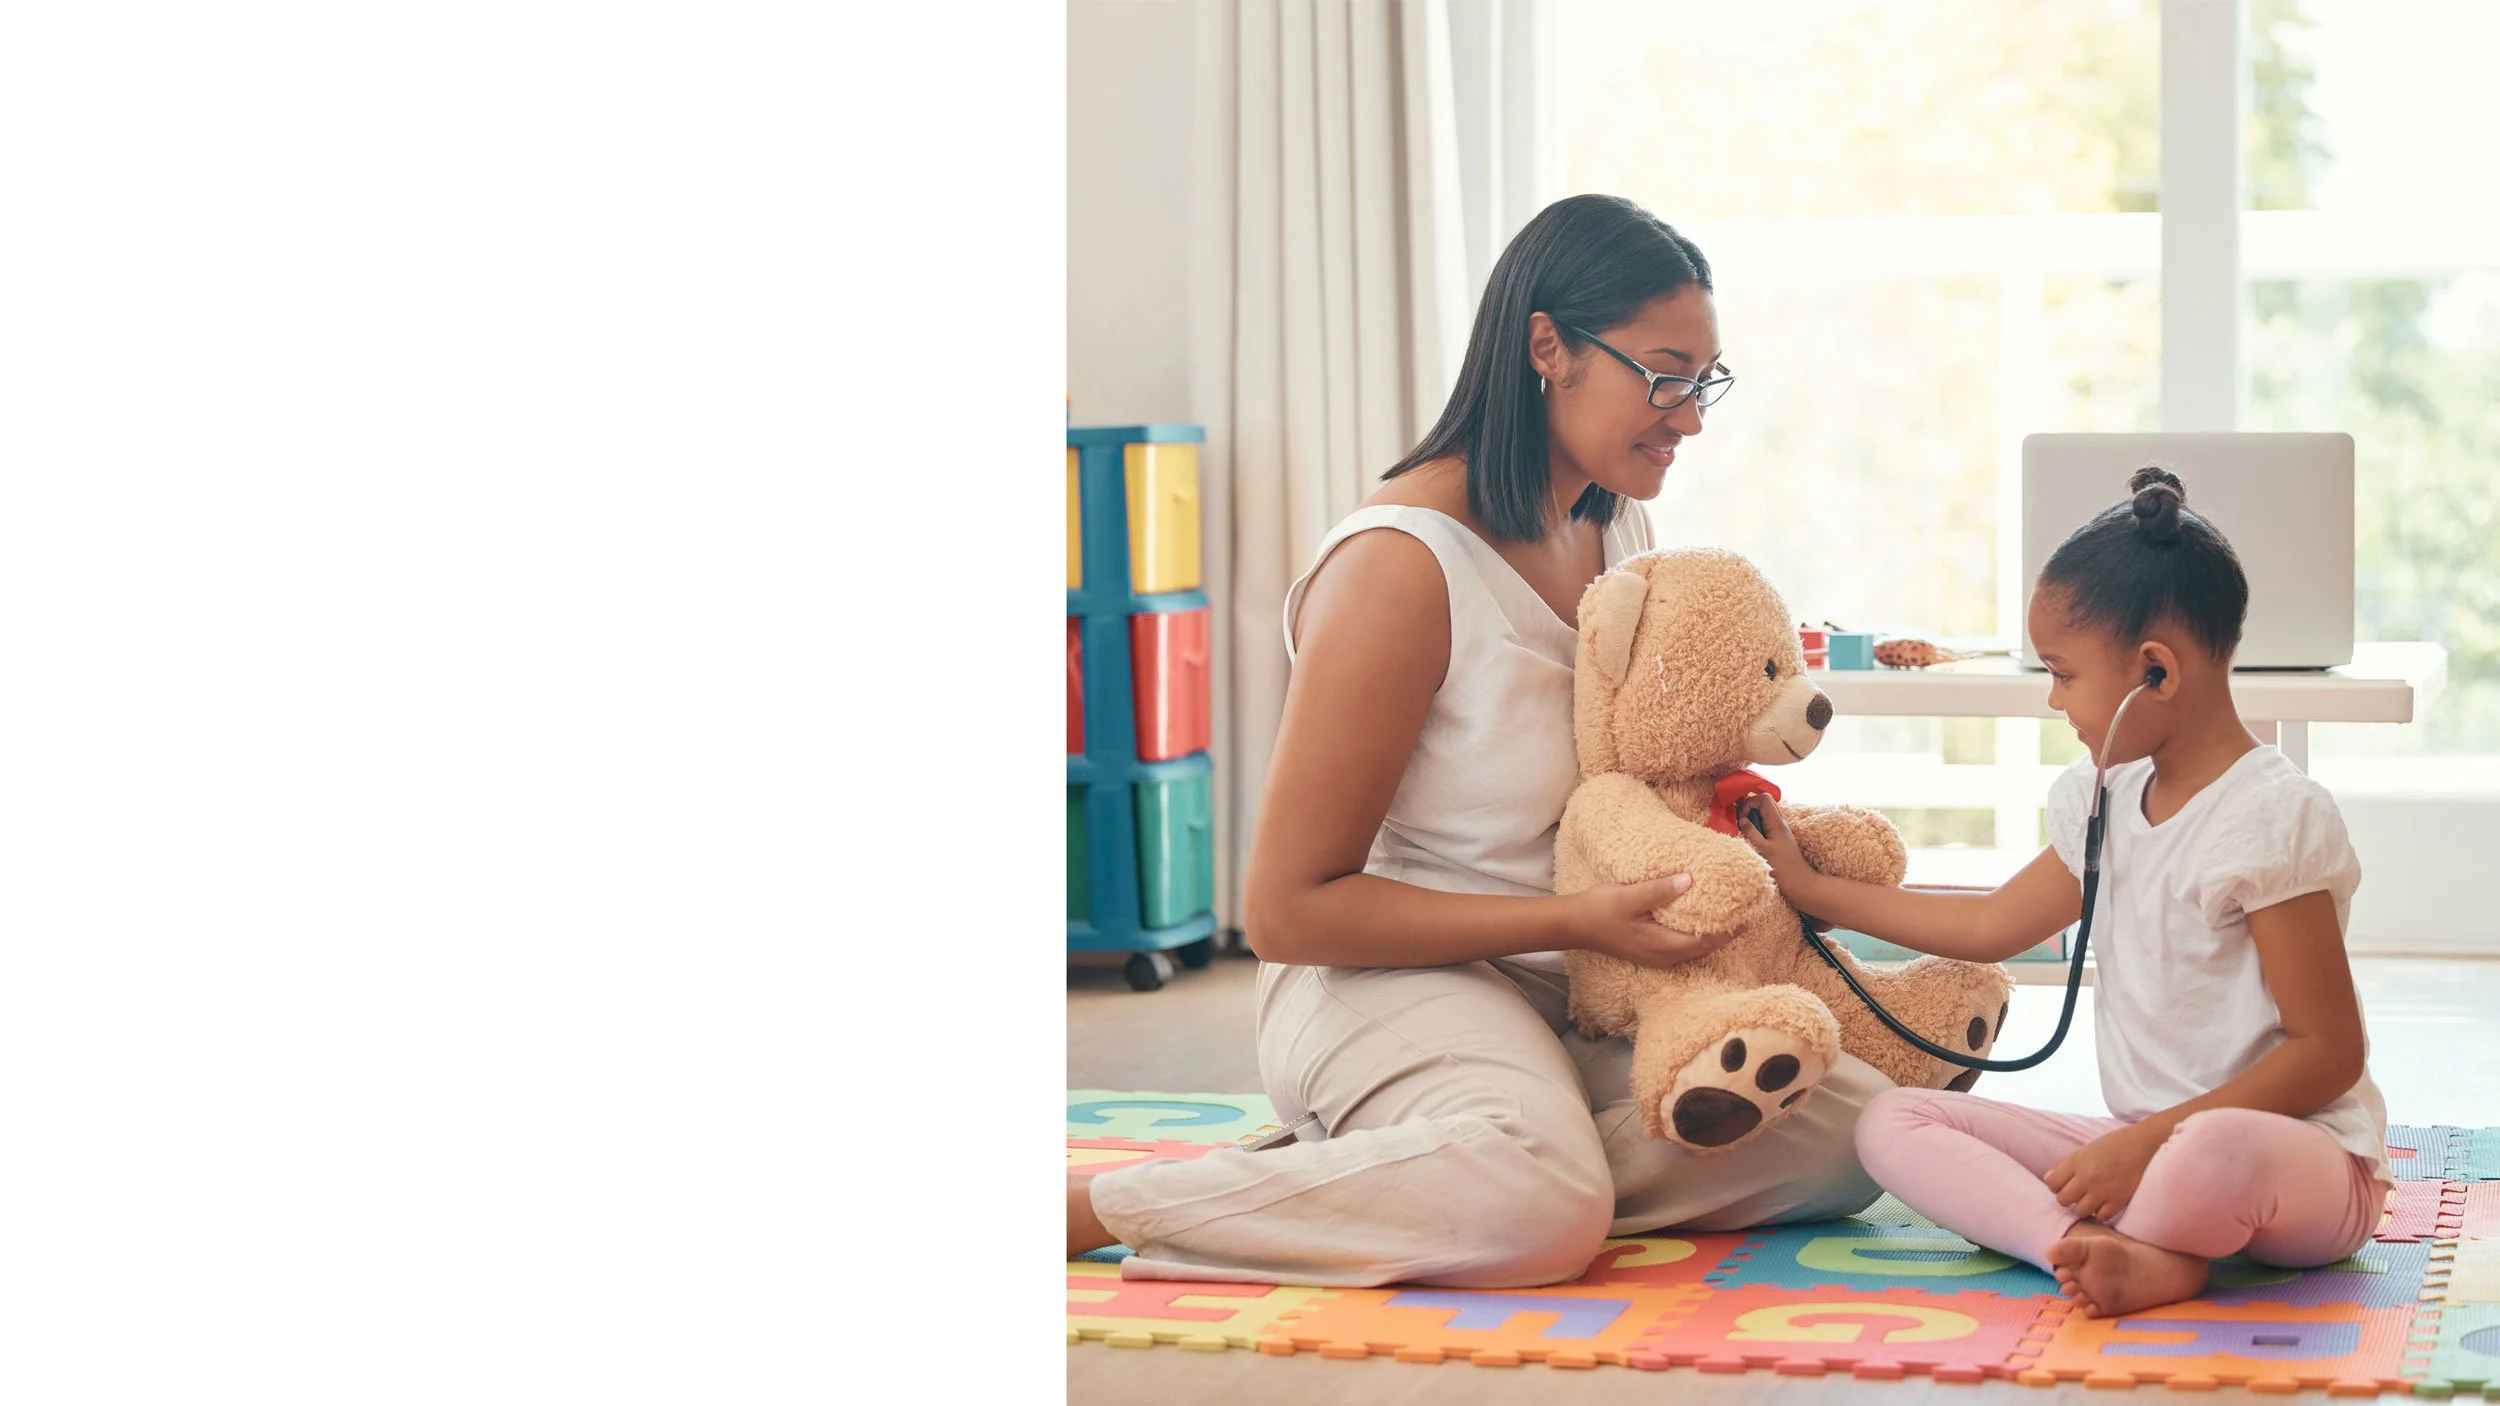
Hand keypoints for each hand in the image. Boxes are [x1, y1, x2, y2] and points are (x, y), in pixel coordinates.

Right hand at [1568, 875, 1735, 969]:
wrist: (1573, 925)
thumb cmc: (1599, 909)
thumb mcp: (1629, 896)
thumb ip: (1659, 890)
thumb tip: (1690, 880)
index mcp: (1661, 945)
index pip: (1705, 942)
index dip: (1728, 931)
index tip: (1747, 916)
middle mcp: (1662, 956)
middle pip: (1703, 949)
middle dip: (1725, 934)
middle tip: (1744, 915)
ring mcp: (1655, 956)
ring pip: (1693, 950)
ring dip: (1711, 936)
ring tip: (1727, 918)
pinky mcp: (1649, 951)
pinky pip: (1682, 947)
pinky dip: (1696, 937)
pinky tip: (1698, 922)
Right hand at [1734, 796, 1828, 928]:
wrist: (1801, 885)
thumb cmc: (1783, 869)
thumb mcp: (1763, 850)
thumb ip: (1750, 832)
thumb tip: (1740, 819)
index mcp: (1777, 823)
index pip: (1763, 798)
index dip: (1749, 803)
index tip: (1741, 818)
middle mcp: (1779, 823)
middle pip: (1763, 803)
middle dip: (1748, 808)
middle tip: (1739, 822)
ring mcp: (1779, 831)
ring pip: (1764, 814)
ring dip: (1751, 818)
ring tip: (1743, 830)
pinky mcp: (1778, 840)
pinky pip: (1765, 825)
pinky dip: (1755, 827)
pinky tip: (1750, 839)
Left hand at [2044, 1123, 2165, 1224]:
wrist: (2148, 1144)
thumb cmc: (2118, 1144)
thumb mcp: (2088, 1149)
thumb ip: (2068, 1164)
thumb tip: (2050, 1180)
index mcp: (2078, 1160)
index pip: (2052, 1183)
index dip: (2056, 1185)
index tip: (2064, 1184)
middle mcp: (2087, 1177)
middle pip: (2063, 1200)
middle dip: (2068, 1198)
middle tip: (2078, 1194)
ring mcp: (2103, 1190)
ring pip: (2080, 1211)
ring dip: (2084, 1207)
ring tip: (2091, 1200)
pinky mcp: (2120, 1201)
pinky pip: (2101, 1216)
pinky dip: (2101, 1213)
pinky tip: (2105, 1204)